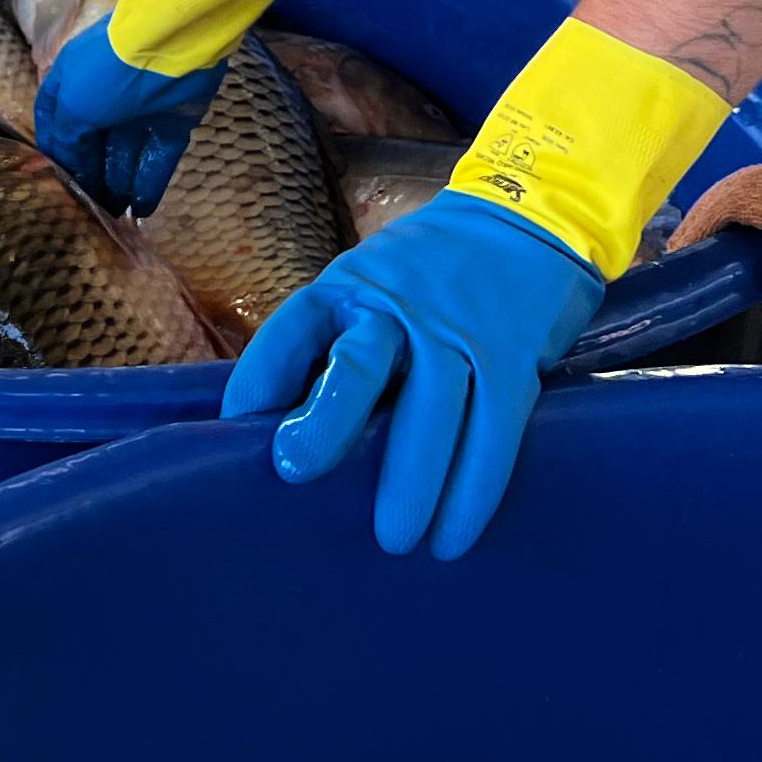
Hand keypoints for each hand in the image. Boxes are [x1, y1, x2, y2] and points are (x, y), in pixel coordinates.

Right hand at [34, 32, 223, 213]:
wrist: (170, 47)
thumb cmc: (108, 72)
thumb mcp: (72, 104)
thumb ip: (66, 137)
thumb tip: (68, 163)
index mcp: (73, 82)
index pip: (55, 118)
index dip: (54, 148)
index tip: (54, 180)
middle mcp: (104, 96)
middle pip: (94, 142)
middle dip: (91, 174)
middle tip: (89, 207)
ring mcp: (140, 109)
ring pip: (126, 154)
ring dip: (119, 184)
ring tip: (113, 215)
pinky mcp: (172, 121)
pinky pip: (158, 157)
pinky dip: (150, 182)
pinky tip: (141, 209)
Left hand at [222, 190, 604, 560]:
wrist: (525, 221)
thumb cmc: (427, 275)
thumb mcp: (368, 286)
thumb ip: (333, 342)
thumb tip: (278, 420)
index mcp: (348, 289)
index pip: (294, 329)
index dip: (261, 376)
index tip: (236, 428)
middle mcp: (398, 307)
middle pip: (359, 365)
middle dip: (327, 420)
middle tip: (298, 471)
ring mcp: (458, 331)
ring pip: (433, 410)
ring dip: (413, 481)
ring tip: (393, 539)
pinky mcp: (511, 358)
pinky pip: (494, 430)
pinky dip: (473, 489)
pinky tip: (453, 536)